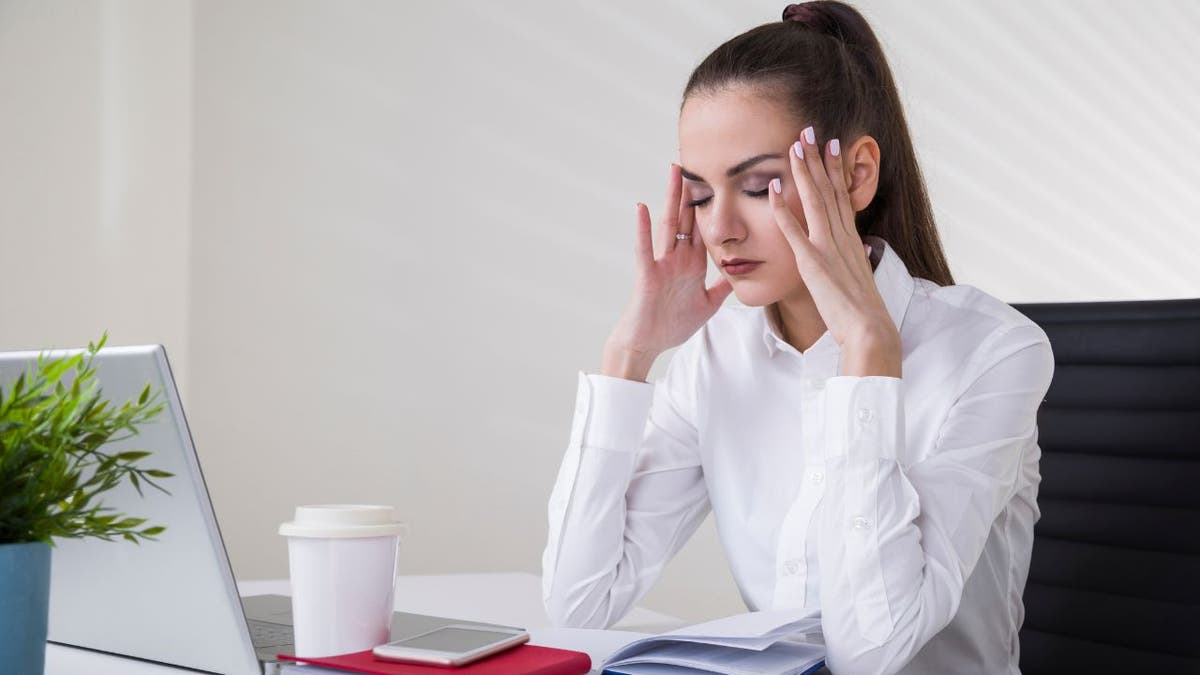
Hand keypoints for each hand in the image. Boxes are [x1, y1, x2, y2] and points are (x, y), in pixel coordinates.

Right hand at [607, 163, 733, 359]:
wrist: (649, 344)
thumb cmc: (672, 325)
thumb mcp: (708, 305)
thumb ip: (722, 288)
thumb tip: (741, 274)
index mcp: (692, 264)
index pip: (703, 228)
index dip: (711, 205)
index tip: (720, 182)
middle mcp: (677, 258)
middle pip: (686, 218)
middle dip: (692, 191)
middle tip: (697, 161)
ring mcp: (662, 263)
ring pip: (668, 225)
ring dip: (671, 199)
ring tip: (674, 172)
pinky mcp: (648, 274)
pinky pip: (645, 248)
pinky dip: (643, 228)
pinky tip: (643, 207)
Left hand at [767, 127, 899, 372]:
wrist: (869, 330)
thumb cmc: (862, 311)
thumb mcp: (859, 277)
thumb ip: (855, 260)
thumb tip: (859, 251)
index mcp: (851, 240)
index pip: (841, 196)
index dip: (835, 168)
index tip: (830, 145)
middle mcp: (841, 237)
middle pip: (829, 189)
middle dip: (818, 158)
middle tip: (808, 130)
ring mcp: (827, 247)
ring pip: (815, 200)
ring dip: (804, 171)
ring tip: (794, 145)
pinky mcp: (812, 263)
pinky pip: (794, 231)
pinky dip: (783, 208)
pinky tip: (773, 189)